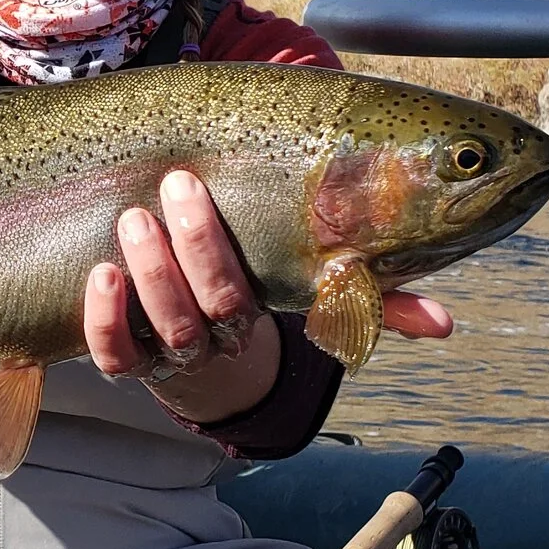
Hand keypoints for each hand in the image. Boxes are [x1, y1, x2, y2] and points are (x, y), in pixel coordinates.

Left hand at [82, 170, 455, 421]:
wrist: (200, 363)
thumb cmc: (255, 292)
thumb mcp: (307, 293)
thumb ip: (372, 301)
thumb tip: (447, 323)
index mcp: (259, 321)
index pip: (271, 306)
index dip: (266, 272)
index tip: (250, 219)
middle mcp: (214, 340)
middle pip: (214, 307)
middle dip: (197, 249)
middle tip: (182, 185)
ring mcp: (166, 349)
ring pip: (164, 325)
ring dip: (153, 274)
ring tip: (137, 218)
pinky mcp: (125, 354)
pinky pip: (111, 351)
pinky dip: (105, 318)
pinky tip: (102, 273)